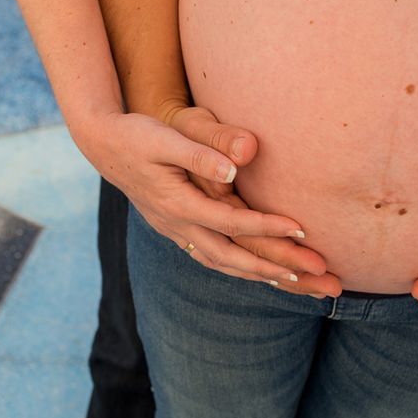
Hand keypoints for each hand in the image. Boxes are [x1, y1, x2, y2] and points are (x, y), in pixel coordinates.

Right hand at [71, 109, 334, 290]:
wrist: (104, 145)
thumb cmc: (138, 134)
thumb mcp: (165, 138)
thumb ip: (199, 153)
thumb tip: (232, 170)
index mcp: (177, 204)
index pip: (230, 223)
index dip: (266, 227)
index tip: (300, 228)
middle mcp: (177, 225)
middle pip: (230, 257)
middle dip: (273, 267)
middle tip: (313, 273)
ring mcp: (175, 231)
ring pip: (221, 263)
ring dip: (259, 275)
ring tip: (297, 282)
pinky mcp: (176, 230)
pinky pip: (212, 258)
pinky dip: (238, 269)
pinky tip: (259, 273)